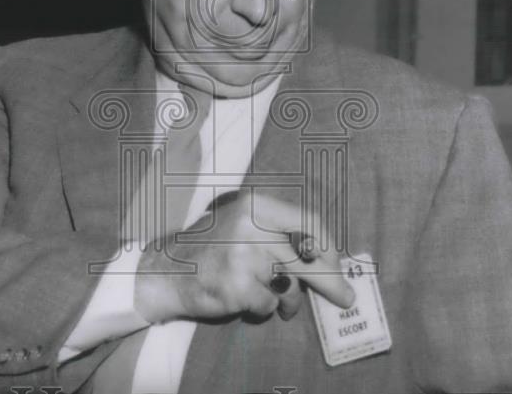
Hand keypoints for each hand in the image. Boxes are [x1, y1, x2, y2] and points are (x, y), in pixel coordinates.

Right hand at [134, 192, 354, 323]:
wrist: (166, 269)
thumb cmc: (213, 247)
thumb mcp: (244, 224)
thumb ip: (280, 233)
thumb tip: (326, 256)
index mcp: (257, 204)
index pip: (309, 221)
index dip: (328, 245)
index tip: (336, 263)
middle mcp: (252, 225)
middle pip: (308, 256)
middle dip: (330, 281)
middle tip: (344, 297)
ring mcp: (244, 256)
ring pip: (290, 285)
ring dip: (288, 299)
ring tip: (277, 301)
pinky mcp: (237, 286)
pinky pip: (269, 303)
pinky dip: (263, 308)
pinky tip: (246, 300)